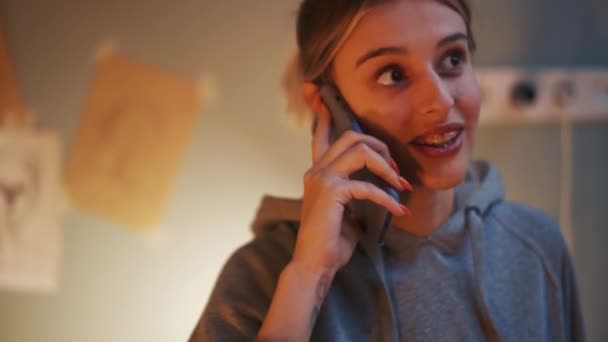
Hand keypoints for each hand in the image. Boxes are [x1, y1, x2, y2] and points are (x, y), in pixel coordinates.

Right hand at [292, 84, 412, 275]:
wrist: (315, 264)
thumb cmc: (330, 241)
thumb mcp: (346, 211)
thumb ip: (356, 193)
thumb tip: (378, 189)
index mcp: (318, 173)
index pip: (321, 137)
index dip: (327, 116)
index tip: (326, 98)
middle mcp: (316, 171)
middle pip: (351, 136)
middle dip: (379, 145)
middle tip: (395, 168)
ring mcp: (322, 179)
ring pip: (360, 150)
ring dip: (386, 166)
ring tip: (401, 185)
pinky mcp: (332, 192)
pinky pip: (367, 186)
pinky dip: (388, 198)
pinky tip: (400, 210)